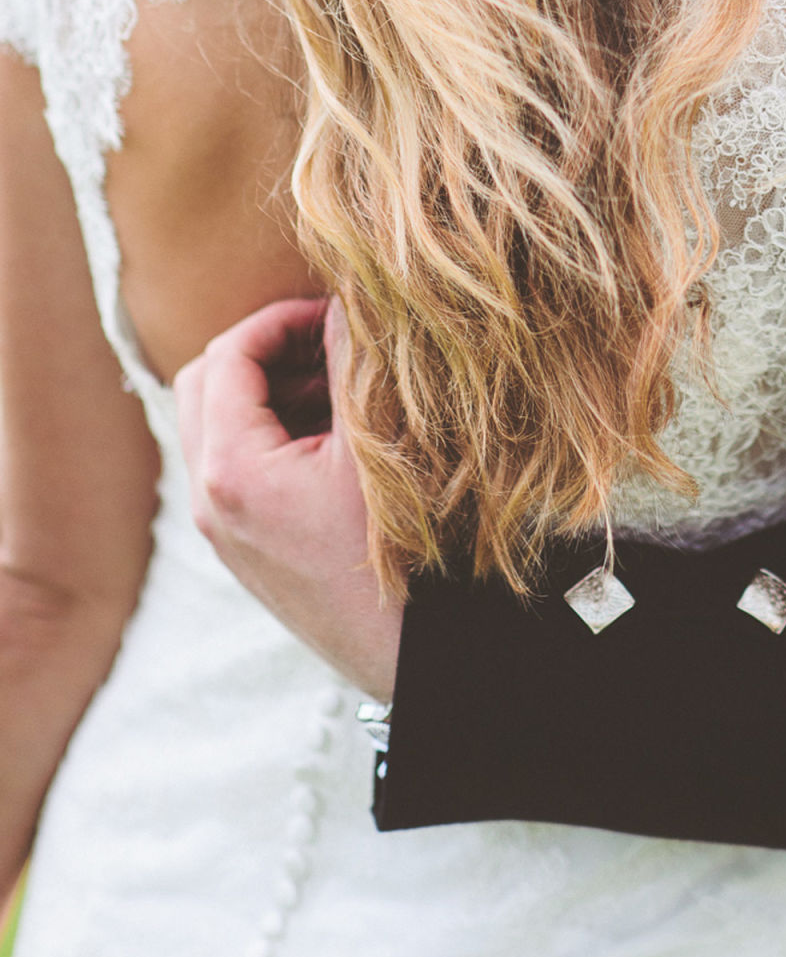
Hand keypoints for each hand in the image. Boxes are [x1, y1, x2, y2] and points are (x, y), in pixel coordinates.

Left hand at [174, 297, 399, 698]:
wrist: (411, 656)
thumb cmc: (400, 552)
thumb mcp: (379, 445)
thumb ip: (353, 360)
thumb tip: (346, 299)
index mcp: (232, 473)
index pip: (226, 356)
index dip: (278, 319)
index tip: (331, 310)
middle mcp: (209, 502)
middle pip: (202, 385)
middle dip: (262, 350)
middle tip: (325, 339)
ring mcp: (223, 530)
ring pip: (216, 425)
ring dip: (268, 388)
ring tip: (340, 381)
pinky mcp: (246, 546)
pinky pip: (236, 465)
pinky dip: (272, 430)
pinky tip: (337, 431)